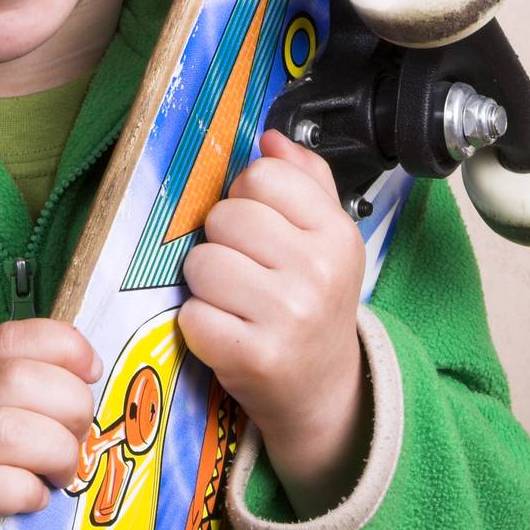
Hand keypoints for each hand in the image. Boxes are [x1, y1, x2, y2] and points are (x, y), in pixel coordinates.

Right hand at [0, 320, 100, 529]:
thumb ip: (30, 389)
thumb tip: (88, 375)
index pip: (9, 339)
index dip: (61, 345)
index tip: (91, 370)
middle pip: (13, 381)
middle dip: (67, 404)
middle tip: (78, 436)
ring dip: (51, 450)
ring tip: (61, 473)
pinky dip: (19, 491)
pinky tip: (35, 500)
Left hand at [178, 129, 371, 516]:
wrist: (326, 392)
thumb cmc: (315, 305)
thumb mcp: (327, 238)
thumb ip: (304, 180)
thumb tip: (270, 137)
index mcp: (336, 232)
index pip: (261, 176)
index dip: (245, 198)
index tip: (259, 229)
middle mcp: (318, 271)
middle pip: (224, 217)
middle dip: (221, 242)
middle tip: (245, 271)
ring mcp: (287, 316)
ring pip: (201, 263)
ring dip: (206, 284)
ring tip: (235, 303)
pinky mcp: (254, 356)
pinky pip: (193, 315)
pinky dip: (200, 326)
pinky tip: (228, 333)